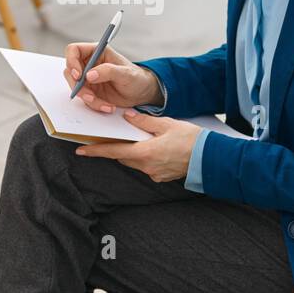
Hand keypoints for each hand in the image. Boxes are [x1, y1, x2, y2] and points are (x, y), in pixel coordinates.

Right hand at [64, 42, 162, 112]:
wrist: (142, 94)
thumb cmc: (137, 78)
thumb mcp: (126, 73)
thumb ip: (108, 71)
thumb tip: (89, 74)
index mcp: (97, 52)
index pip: (74, 50)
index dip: (71, 61)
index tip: (78, 75)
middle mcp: (90, 64)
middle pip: (70, 71)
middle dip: (78, 86)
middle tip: (89, 95)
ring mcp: (89, 79)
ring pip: (76, 88)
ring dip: (88, 98)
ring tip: (104, 104)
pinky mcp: (91, 91)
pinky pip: (84, 99)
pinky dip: (95, 105)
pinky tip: (108, 107)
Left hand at [75, 110, 200, 182]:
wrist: (211, 158)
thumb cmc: (191, 140)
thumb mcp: (167, 124)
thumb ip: (144, 121)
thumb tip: (127, 116)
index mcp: (145, 153)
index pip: (114, 152)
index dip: (96, 150)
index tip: (82, 150)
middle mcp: (147, 166)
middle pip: (123, 157)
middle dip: (116, 148)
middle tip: (109, 137)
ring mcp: (154, 173)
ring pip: (134, 162)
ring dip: (131, 152)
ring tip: (135, 139)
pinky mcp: (162, 176)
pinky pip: (146, 166)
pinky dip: (144, 156)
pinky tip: (152, 148)